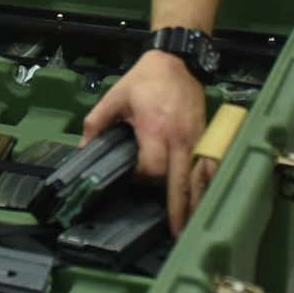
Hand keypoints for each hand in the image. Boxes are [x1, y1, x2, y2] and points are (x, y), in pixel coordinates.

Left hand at [81, 49, 209, 234]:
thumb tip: (84, 147)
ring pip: (201, 178)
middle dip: (179, 209)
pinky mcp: (206, 136)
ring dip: (198, 202)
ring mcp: (197, 138)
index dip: (143, 178)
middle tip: (177, 232)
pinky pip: (210, 166)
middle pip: (181, 181)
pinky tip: (208, 200)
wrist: (178, 60)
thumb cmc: (147, 78)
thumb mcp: (116, 96)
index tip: (135, 177)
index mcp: (155, 130)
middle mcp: (180, 138)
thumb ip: (97, 122)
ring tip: (194, 224)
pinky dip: (209, 184)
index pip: (153, 168)